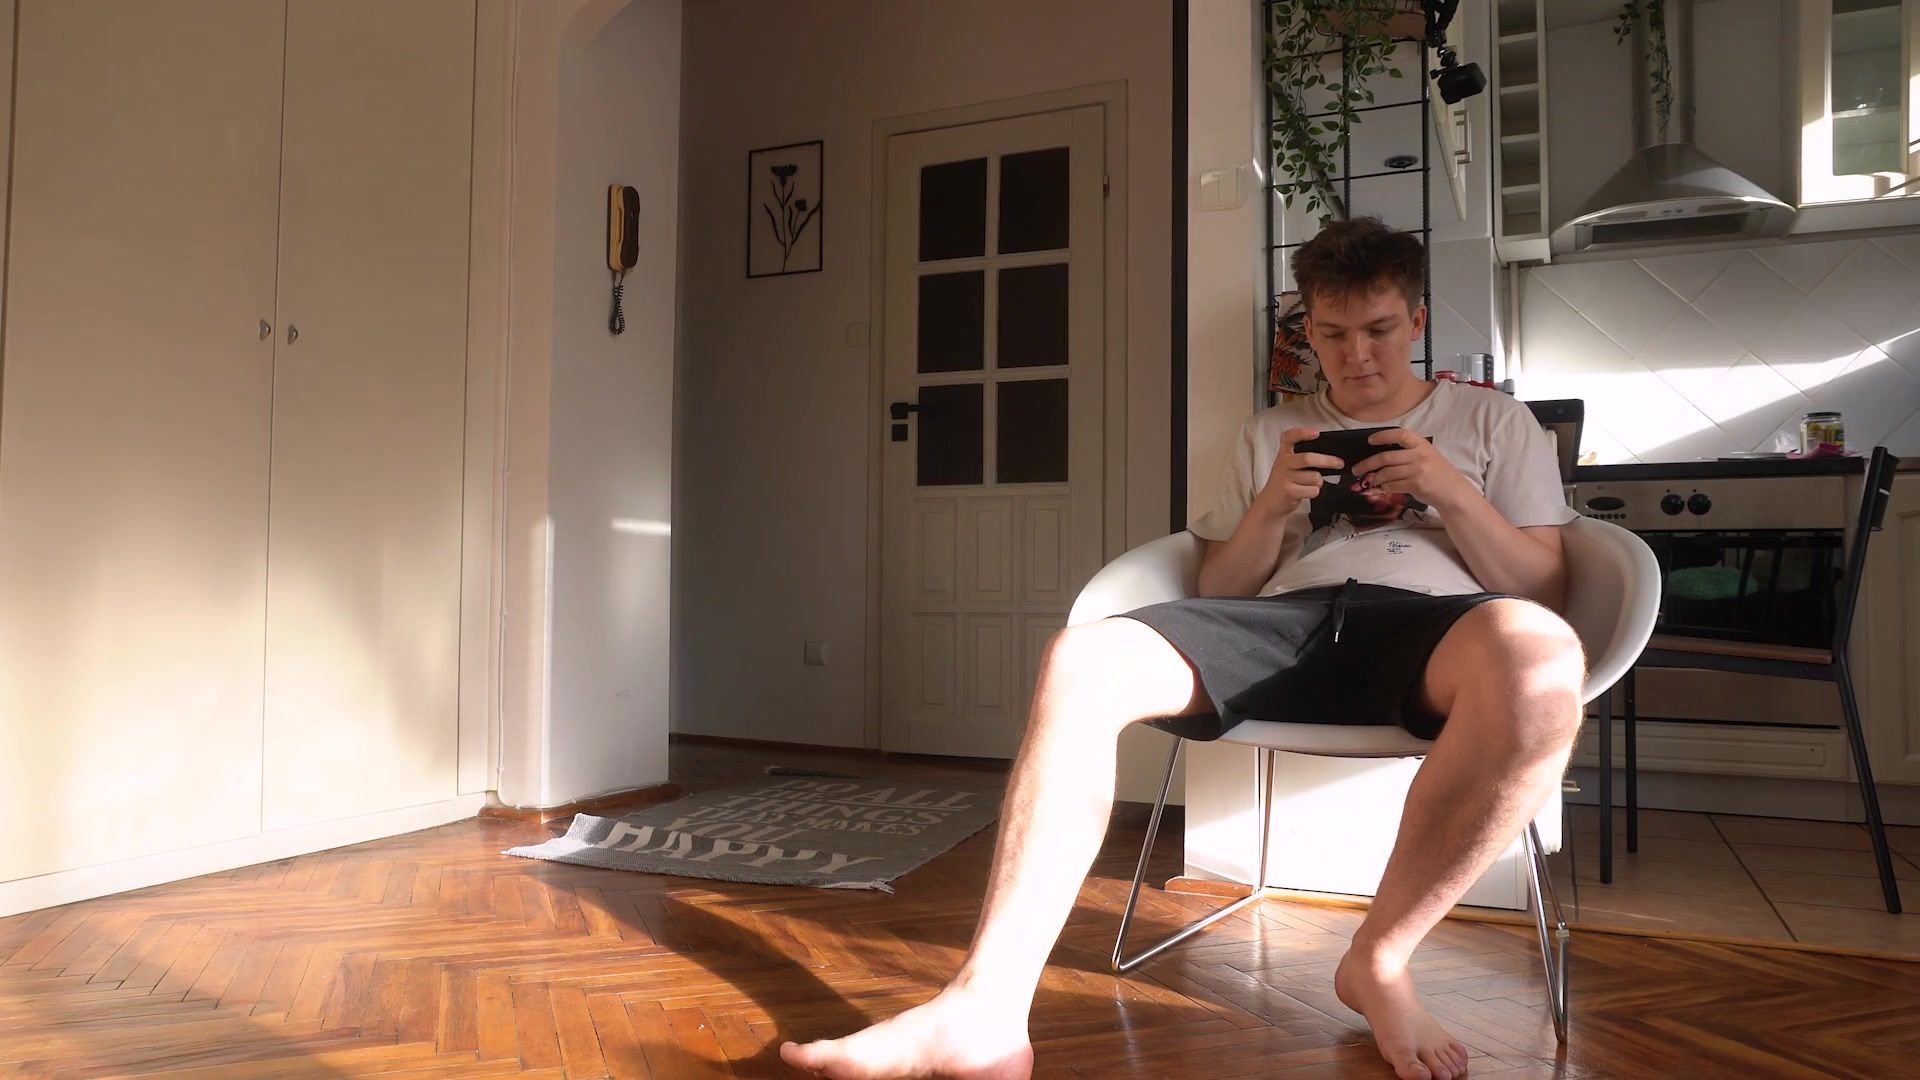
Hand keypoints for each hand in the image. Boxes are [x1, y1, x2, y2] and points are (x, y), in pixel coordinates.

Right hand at [1254, 427, 1343, 516]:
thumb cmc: (1285, 482)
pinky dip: (1315, 492)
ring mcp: (1285, 477)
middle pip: (1308, 458)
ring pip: (1314, 477)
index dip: (1302, 433)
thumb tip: (1330, 456)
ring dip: (1319, 482)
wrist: (1270, 503)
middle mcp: (1283, 463)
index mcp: (1284, 453)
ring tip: (1312, 484)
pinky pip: (1313, 490)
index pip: (1289, 437)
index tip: (1316, 432)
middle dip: (1328, 461)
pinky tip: (1307, 492)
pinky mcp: (1289, 491)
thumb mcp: (1289, 466)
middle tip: (1339, 463)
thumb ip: (1303, 458)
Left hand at [1351, 428, 1473, 511]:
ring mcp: (1418, 470)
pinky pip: (1393, 485)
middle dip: (1367, 464)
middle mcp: (1419, 455)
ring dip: (1375, 478)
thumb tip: (1380, 456)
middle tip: (1356, 469)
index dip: (1383, 436)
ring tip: (1370, 481)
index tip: (1369, 440)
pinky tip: (1382, 488)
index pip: (1400, 434)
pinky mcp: (1416, 485)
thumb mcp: (1426, 455)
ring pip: (1387, 473)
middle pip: (1386, 457)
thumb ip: (1407, 453)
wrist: (1453, 491)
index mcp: (1421, 444)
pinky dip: (1384, 487)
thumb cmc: (1437, 472)